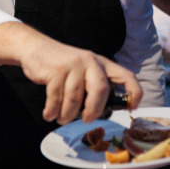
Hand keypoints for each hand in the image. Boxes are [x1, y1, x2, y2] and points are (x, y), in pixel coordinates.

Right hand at [17, 28, 142, 123]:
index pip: (126, 75)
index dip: (134, 91)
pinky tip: (49, 114)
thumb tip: (99, 112)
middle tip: (86, 120)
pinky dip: (52, 110)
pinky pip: (56, 97)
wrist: (35, 47)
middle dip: (93, 110)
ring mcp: (73, 65)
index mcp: (101, 63)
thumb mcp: (83, 70)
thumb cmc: (61, 66)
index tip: (132, 107)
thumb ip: (92, 84)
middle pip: (100, 90)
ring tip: (61, 119)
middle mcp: (90, 61)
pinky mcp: (56, 70)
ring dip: (66, 114)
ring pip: (75, 98)